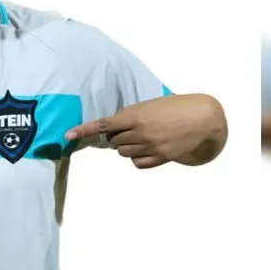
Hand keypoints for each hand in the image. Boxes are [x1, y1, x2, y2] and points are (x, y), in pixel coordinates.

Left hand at [65, 94, 223, 167]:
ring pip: (123, 153)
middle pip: (113, 142)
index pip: (103, 124)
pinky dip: (138, 158)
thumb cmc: (173, 107)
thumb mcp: (150, 105)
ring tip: (143, 137)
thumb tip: (111, 131)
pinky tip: (148, 149)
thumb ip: (130, 116)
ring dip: (127, 147)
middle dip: (118, 137)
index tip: (68, 135)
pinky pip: (137, 163)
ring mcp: (151, 146)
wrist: (202, 117)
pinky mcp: (161, 158)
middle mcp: (141, 132)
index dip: (84, 130)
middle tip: (132, 129)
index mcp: (136, 115)